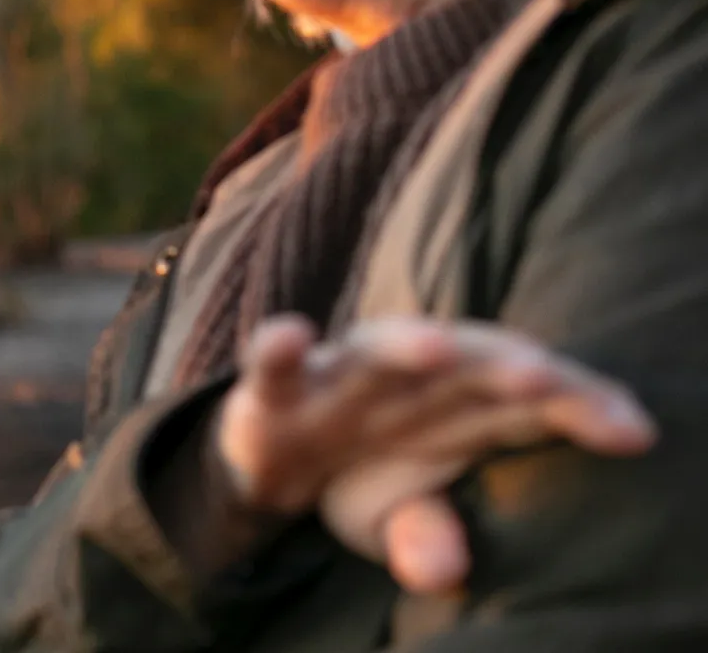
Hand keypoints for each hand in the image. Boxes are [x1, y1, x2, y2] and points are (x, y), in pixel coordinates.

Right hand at [218, 315, 654, 592]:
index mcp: (462, 405)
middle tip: (544, 378)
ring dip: (404, 345)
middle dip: (505, 365)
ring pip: (377, 349)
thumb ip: (426, 536)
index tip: (632, 434)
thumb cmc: (362, 474)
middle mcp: (411, 378)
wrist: (273, 466)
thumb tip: (441, 571)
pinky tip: (291, 334)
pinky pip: (273, 365)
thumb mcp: (402, 516)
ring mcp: (342, 377)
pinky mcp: (274, 391)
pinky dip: (277, 347)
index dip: (583, 407)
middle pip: (469, 361)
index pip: (535, 400)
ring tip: (436, 350)